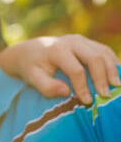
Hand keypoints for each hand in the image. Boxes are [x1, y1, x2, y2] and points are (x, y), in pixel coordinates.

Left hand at [0, 35, 119, 104]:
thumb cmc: (32, 67)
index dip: (83, 86)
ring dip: (112, 69)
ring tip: (117, 87)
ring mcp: (81, 40)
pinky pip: (105, 51)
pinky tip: (116, 77)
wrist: (30, 50)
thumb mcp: (32, 78)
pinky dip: (113, 63)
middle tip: (107, 95)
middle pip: (94, 57)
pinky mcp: (88, 42)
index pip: (76, 69)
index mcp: (57, 50)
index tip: (87, 101)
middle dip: (102, 77)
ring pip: (103, 52)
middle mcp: (71, 41)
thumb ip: (46, 86)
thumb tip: (66, 92)